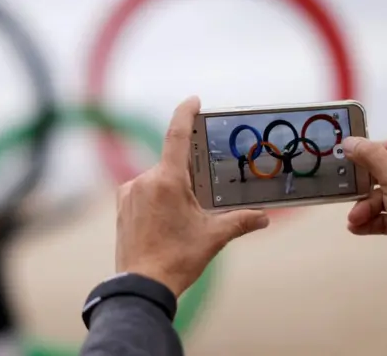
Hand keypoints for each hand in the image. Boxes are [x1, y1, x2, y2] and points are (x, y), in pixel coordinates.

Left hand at [115, 96, 269, 296]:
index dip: (185, 113)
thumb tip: (264, 218)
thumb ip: (241, 221)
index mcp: (167, 180)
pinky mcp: (121, 205)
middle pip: (172, 164)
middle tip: (204, 193)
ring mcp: (129, 192)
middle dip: (190, 174)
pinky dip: (158, 197)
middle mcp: (144, 180)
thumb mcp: (214, 237)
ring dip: (174, 189)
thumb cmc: (177, 259)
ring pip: (158, 179)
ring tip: (184, 218)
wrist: (141, 285)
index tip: (194, 101)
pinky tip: (166, 221)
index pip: (176, 135)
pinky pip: (144, 191)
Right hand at [344, 137, 386, 292]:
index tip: (347, 159)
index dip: (369, 153)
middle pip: (381, 174)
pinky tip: (356, 227)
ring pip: (379, 198)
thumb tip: (349, 141)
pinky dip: (368, 220)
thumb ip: (370, 156)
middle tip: (346, 190)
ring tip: (355, 218)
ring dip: (363, 208)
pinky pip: (381, 216)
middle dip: (362, 188)